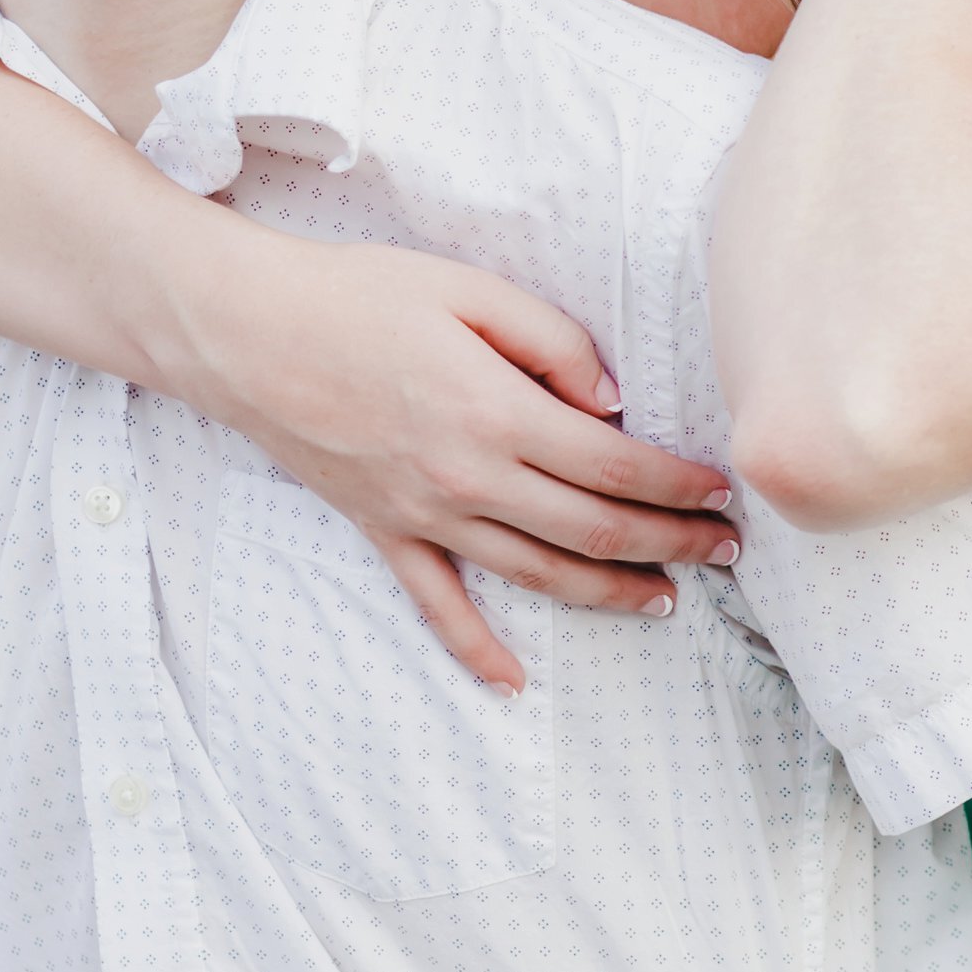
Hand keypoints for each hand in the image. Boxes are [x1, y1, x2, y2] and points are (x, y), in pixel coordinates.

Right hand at [201, 235, 739, 692]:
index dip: (677, 484)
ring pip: (537, 573)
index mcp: (498, 413)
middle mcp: (469, 479)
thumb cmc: (359, 295)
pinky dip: (478, 650)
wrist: (247, 332)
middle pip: (593, 529)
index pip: (614, 466)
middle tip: (724, 550)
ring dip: (608, 594)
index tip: (721, 490)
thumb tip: (612, 401)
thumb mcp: (468, 290)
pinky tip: (513, 681)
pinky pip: (437, 607)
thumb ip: (552, 342)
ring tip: (665, 600)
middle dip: (669, 543)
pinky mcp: (383, 532)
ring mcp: (425, 516)